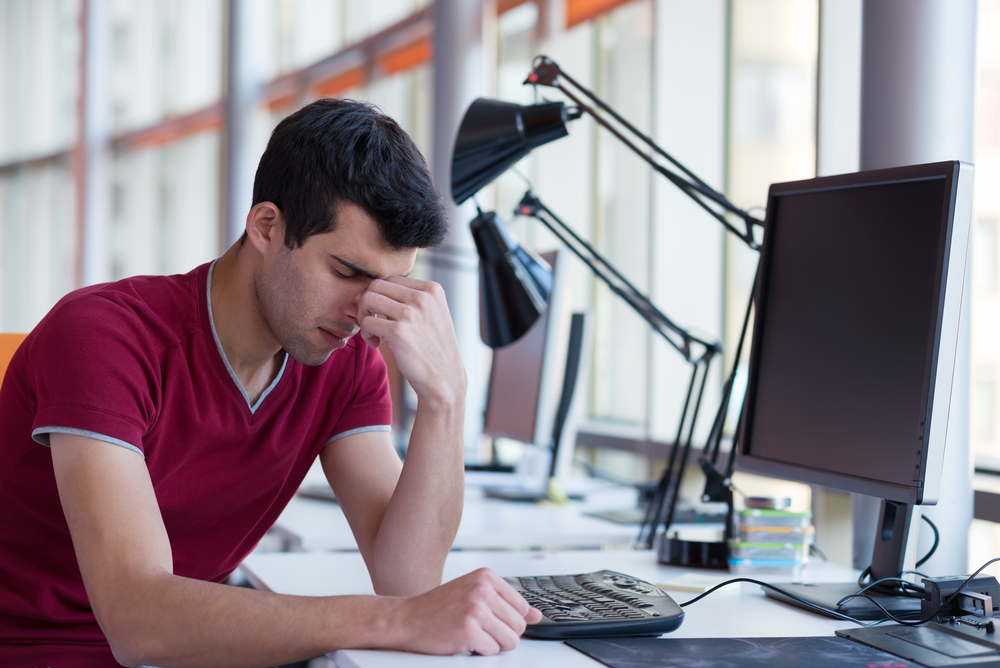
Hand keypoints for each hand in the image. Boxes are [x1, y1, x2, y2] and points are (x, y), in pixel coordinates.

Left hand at [356, 277, 466, 405]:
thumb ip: (407, 299)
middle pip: (376, 285)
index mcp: (433, 289)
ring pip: (367, 300)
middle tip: (372, 323)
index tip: (382, 314)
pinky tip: (375, 343)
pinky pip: (366, 322)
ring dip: (364, 317)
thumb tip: (365, 292)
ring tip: (373, 333)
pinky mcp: (398, 332)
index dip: (380, 295)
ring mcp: (410, 313)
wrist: (445, 379)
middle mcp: (422, 297)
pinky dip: (365, 333)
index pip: (391, 279)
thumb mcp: (431, 315)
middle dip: (367, 303)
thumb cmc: (433, 348)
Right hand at [388, 568, 542, 654]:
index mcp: (486, 577)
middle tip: (477, 628)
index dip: (508, 620)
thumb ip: (507, 603)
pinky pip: (492, 651)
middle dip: (501, 634)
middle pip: (519, 626)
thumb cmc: (438, 608)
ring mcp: (476, 609)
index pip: (522, 607)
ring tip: (471, 634)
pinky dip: (479, 651)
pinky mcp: (469, 630)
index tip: (491, 620)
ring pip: (510, 641)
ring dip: (492, 644)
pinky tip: (462, 640)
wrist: (407, 618)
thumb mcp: (473, 594)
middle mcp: (483, 589)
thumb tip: (537, 616)